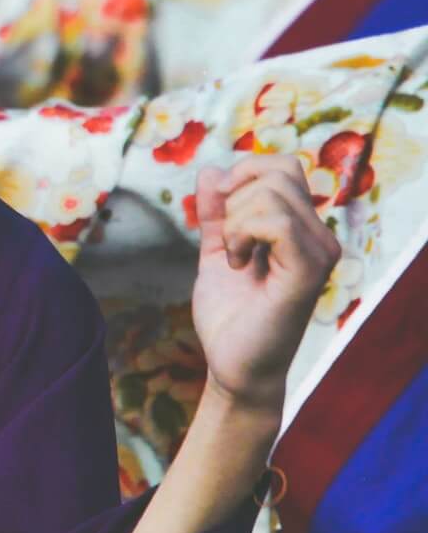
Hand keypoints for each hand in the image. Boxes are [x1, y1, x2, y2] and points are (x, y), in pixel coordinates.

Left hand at [191, 157, 341, 416]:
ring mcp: (319, 253)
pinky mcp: (308, 272)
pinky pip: (275, 222)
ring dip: (234, 221)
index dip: (242, 175)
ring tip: (236, 258)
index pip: (282, 166)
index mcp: (303, 229)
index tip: (222, 215)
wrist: (234, 366)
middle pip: (278, 171)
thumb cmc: (231, 315)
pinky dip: (242, 233)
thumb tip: (212, 170)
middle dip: (234, 198)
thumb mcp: (217, 250)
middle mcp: (320, 236)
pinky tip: (239, 263)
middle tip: (229, 242)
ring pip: (272, 192)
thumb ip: (216, 212)